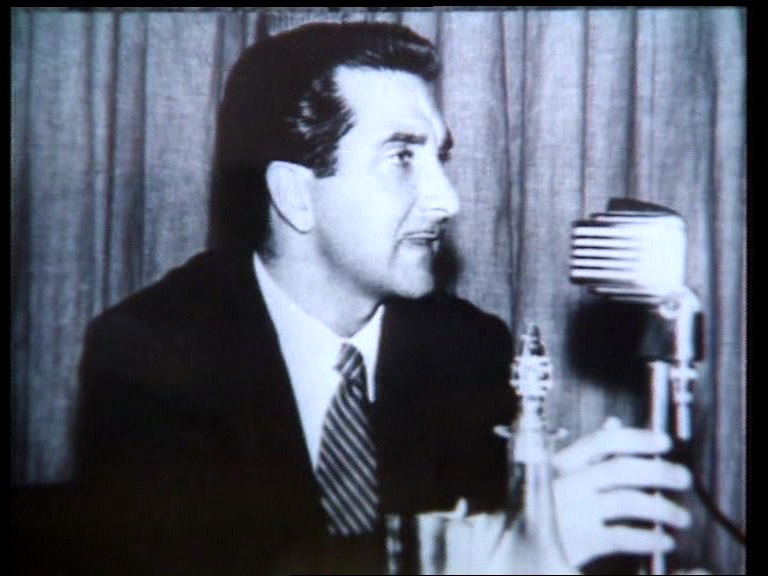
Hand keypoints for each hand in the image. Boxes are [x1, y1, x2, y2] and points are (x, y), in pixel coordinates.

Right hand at [552, 417, 692, 567]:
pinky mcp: (579, 541)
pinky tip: (663, 540)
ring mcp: (573, 512)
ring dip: (662, 508)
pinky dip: (648, 538)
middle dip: (659, 471)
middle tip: (683, 478)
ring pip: (627, 502)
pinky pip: (622, 537)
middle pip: (621, 470)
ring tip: (681, 516)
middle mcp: (567, 483)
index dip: (638, 439)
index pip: (604, 442)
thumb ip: (586, 451)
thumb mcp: (557, 472)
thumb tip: (613, 424)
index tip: (664, 443)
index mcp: (562, 463)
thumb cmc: (539, 505)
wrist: (515, 546)